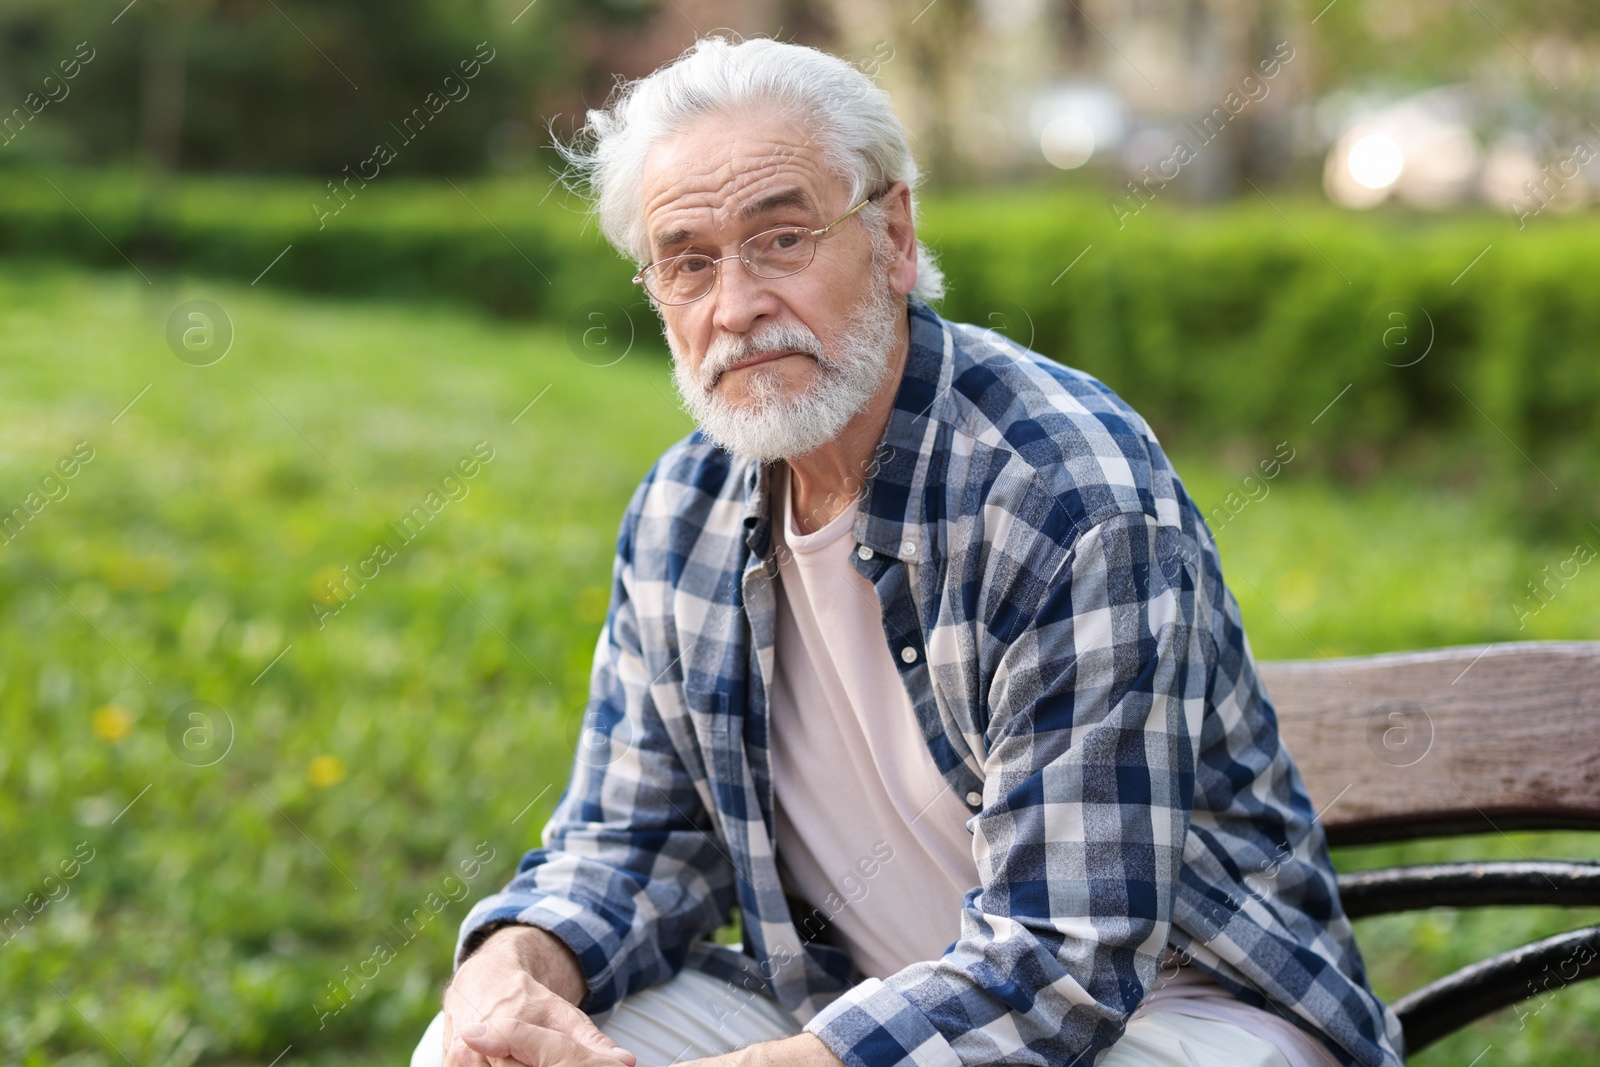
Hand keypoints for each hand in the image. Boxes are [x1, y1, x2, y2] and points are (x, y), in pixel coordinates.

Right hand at [442, 925, 636, 1066]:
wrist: (484, 979)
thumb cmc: (529, 998)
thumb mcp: (563, 1015)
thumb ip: (592, 1041)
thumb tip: (626, 1061)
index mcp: (508, 1031)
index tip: (554, 1065)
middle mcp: (477, 1046)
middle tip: (537, 1061)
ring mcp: (458, 1057)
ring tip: (524, 1060)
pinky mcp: (447, 1063)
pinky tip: (504, 1062)